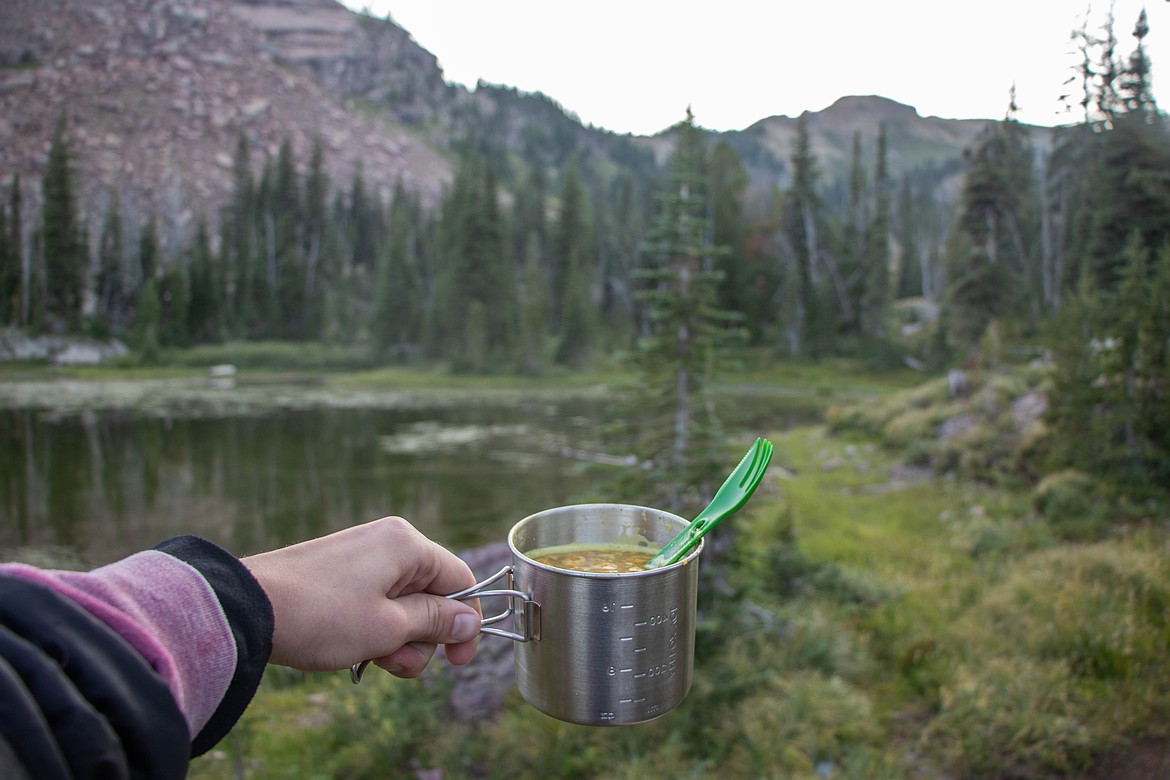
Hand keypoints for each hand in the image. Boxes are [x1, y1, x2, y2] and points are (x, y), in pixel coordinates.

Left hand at [241, 517, 480, 677]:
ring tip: (370, 659)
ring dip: (396, 638)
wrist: (247, 608)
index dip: (465, 622)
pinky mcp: (340, 571)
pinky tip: (354, 649)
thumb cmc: (321, 616)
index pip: (459, 580)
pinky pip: (376, 600)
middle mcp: (388, 542)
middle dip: (421, 636)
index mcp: (407, 545)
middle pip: (431, 594)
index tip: (458, 661)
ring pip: (402, 602)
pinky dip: (373, 628)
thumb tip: (469, 622)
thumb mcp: (387, 627)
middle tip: (394, 662)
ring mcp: (362, 555)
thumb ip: (434, 622)